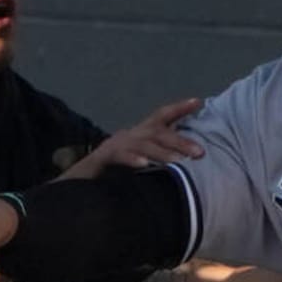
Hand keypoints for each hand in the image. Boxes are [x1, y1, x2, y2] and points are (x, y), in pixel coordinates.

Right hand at [62, 98, 204, 178]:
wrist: (82, 180)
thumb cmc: (116, 170)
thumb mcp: (141, 160)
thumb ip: (160, 157)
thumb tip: (186, 160)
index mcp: (140, 133)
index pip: (162, 116)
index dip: (179, 108)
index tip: (198, 101)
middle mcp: (130, 134)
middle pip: (158, 132)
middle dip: (180, 141)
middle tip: (200, 153)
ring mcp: (116, 144)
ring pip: (142, 144)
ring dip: (161, 153)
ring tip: (178, 162)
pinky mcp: (103, 157)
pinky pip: (119, 156)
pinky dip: (132, 159)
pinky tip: (144, 165)